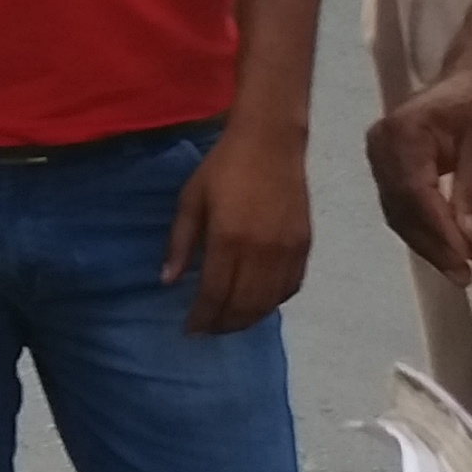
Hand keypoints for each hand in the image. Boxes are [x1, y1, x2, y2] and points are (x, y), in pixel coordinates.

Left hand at [164, 121, 310, 333]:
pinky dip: (273, 302)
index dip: (202, 318)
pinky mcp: (304, 245)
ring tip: (229, 323)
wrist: (271, 141)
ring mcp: (287, 250)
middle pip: (243, 305)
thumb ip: (180, 243)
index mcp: (228, 239)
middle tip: (208, 330)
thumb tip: (168, 281)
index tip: (190, 330)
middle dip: (223, 324)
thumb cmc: (224, 167)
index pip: (214, 294)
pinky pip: (290, 287)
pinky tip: (258, 304)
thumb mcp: (191, 200)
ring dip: (247, 319)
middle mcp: (261, 251)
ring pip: (268, 302)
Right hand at [366, 64, 471, 276]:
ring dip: (427, 243)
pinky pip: (400, 206)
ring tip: (459, 269)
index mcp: (402, 134)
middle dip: (434, 245)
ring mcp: (378, 157)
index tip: (468, 262)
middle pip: (402, 209)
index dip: (440, 232)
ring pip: (398, 213)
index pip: (417, 194)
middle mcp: (380, 147)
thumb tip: (471, 244)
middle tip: (465, 276)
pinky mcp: (385, 167)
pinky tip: (444, 247)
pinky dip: (422, 229)